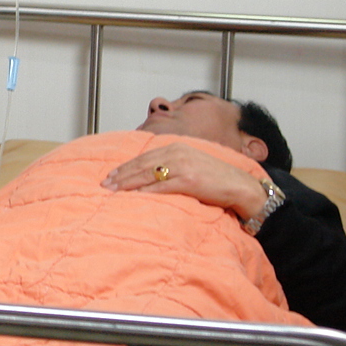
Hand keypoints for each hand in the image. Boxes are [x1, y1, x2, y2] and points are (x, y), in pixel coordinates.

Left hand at [103, 142, 269, 221]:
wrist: (241, 186)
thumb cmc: (216, 179)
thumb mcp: (191, 164)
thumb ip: (171, 166)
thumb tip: (150, 176)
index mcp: (177, 148)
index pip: (144, 157)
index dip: (126, 167)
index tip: (111, 175)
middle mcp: (178, 154)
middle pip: (142, 164)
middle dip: (122, 175)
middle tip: (105, 184)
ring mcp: (183, 166)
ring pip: (148, 175)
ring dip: (128, 183)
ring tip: (113, 191)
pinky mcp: (189, 181)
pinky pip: (162, 187)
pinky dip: (147, 192)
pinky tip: (135, 197)